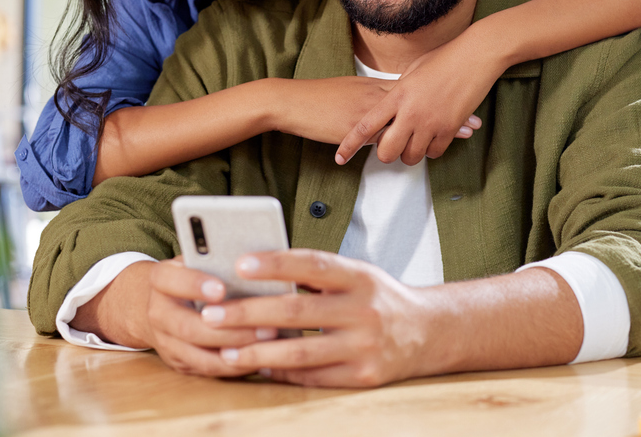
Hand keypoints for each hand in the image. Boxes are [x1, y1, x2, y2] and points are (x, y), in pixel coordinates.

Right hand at [137, 259, 274, 376]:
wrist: (159, 303)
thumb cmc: (191, 275)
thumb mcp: (196, 261)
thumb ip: (216, 262)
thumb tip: (255, 265)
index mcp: (161, 280)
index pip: (171, 281)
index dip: (194, 285)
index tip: (221, 289)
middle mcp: (158, 313)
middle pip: (188, 328)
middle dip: (229, 330)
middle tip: (267, 325)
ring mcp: (166, 343)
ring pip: (201, 356)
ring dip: (238, 352)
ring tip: (270, 342)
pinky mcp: (179, 363)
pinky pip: (209, 370)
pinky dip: (236, 366)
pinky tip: (262, 356)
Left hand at [198, 249, 436, 387]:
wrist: (428, 332)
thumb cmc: (379, 297)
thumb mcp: (357, 274)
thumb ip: (317, 274)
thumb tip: (258, 272)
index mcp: (360, 276)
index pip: (312, 264)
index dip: (275, 263)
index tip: (239, 263)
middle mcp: (364, 310)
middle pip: (296, 311)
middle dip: (248, 312)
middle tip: (211, 313)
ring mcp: (364, 347)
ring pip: (300, 351)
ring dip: (257, 350)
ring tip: (224, 348)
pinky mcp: (363, 377)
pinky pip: (312, 377)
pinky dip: (280, 372)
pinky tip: (256, 364)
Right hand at [275, 76, 478, 154]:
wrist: (290, 101)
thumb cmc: (319, 98)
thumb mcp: (351, 91)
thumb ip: (373, 96)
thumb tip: (391, 101)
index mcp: (377, 87)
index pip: (416, 89)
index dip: (441, 93)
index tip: (466, 96)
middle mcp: (377, 96)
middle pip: (421, 102)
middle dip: (450, 111)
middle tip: (476, 118)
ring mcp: (369, 111)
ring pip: (411, 119)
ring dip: (439, 127)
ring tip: (465, 133)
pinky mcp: (357, 127)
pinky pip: (388, 136)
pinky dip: (408, 142)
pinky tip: (425, 149)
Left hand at [336, 28, 501, 165]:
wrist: (475, 55)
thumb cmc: (444, 57)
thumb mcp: (412, 71)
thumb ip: (398, 90)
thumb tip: (391, 104)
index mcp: (396, 95)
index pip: (366, 126)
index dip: (350, 145)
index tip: (339, 157)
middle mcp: (411, 112)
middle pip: (387, 150)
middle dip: (386, 154)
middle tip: (391, 147)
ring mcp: (431, 122)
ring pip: (412, 156)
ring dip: (410, 153)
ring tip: (413, 142)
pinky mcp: (450, 128)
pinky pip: (435, 152)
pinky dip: (431, 150)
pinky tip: (432, 139)